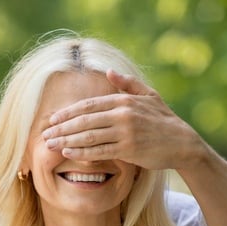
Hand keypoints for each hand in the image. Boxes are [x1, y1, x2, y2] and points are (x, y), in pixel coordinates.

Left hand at [41, 69, 205, 170]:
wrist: (182, 143)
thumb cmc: (163, 120)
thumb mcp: (149, 95)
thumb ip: (127, 83)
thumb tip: (108, 71)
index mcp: (123, 100)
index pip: (88, 106)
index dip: (67, 113)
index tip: (51, 119)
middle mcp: (122, 114)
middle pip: (84, 121)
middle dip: (61, 128)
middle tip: (44, 134)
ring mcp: (125, 132)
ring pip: (88, 136)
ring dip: (66, 140)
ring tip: (49, 144)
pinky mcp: (129, 150)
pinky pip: (100, 151)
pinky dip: (81, 152)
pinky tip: (67, 153)